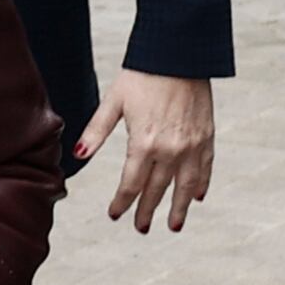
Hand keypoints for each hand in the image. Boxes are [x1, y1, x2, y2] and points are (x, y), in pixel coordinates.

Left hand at [77, 70, 214, 231]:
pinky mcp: (207, 137)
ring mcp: (191, 145)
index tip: (114, 215)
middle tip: (141, 228)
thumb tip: (78, 155)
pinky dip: (200, 184)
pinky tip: (197, 197)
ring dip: (179, 207)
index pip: (131, 184)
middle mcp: (170, 150)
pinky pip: (205, 168)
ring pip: (185, 186)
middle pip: (156, 189)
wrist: (179, 56)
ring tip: (174, 225)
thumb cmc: (141, 76)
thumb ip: (96, 132)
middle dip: (147, 211)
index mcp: (143, 143)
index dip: (122, 202)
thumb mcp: (112, 102)